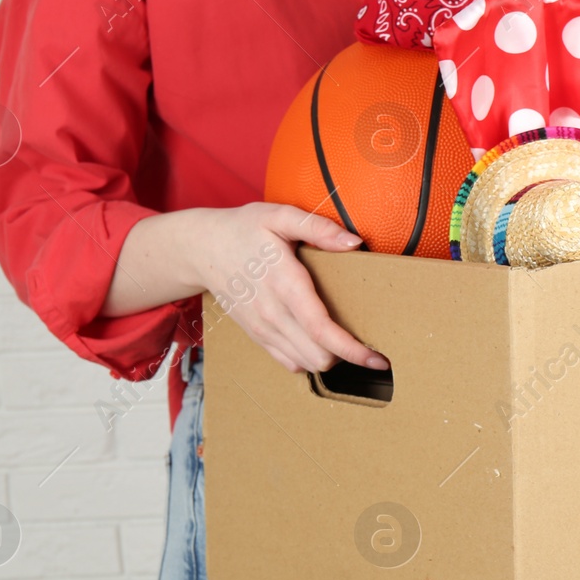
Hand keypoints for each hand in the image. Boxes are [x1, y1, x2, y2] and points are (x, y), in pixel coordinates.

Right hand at [194, 203, 388, 373]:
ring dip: (330, 358)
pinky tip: (320, 343)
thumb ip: (318, 228)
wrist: (201, 248)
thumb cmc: (243, 229)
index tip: (378, 358)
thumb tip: (354, 242)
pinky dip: (309, 358)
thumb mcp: (279, 216)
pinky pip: (289, 362)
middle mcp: (273, 313)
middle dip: (348, 355)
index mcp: (284, 284)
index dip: (353, 349)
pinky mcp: (257, 335)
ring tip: (346, 343)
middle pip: (319, 356)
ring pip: (306, 363)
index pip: (322, 330)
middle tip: (368, 345)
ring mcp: (263, 328)